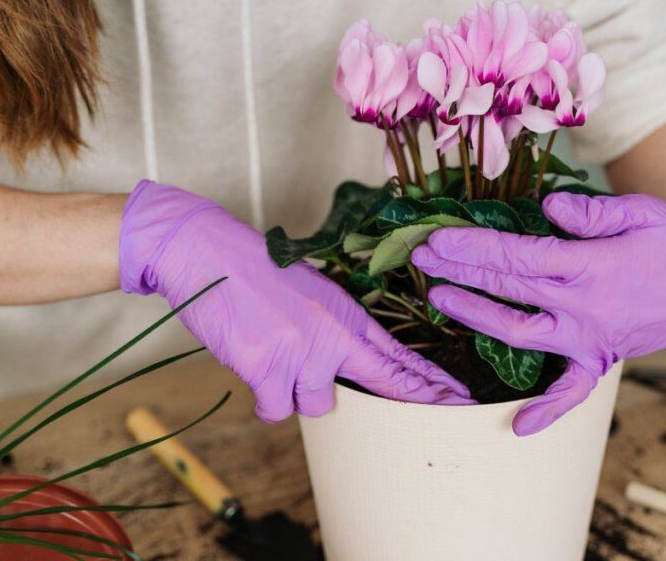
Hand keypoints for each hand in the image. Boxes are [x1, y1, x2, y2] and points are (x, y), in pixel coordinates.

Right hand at [119, 180, 471, 421]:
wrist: (206, 254)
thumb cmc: (256, 274)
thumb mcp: (313, 294)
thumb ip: (336, 328)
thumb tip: (350, 366)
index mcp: (345, 312)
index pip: (398, 355)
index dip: (430, 381)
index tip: (459, 397)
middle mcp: (331, 334)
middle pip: (383, 384)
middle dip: (412, 401)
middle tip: (445, 410)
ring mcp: (300, 352)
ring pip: (317, 405)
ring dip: (297, 392)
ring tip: (276, 356)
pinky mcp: (265, 367)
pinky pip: (276, 410)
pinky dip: (266, 398)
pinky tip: (254, 368)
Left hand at [411, 192, 665, 434]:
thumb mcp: (643, 211)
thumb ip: (591, 214)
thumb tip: (547, 209)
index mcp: (594, 268)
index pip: (519, 256)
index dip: (473, 247)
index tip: (437, 237)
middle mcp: (586, 308)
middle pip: (509, 290)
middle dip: (461, 271)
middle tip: (422, 256)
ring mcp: (592, 338)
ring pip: (522, 335)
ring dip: (477, 318)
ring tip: (440, 300)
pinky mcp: (604, 357)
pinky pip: (573, 391)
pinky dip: (547, 411)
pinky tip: (518, 427)